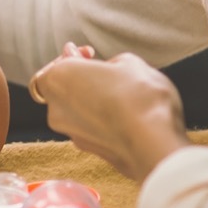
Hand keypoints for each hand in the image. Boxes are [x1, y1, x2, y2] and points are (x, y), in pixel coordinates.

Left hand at [31, 53, 190, 180]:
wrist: (154, 143)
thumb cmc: (139, 95)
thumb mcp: (127, 62)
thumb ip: (106, 63)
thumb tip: (99, 68)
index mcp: (57, 80)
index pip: (53, 67)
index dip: (71, 58)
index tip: (90, 53)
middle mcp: (56, 110)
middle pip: (62, 91)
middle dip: (82, 81)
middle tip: (105, 73)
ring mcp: (73, 135)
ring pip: (78, 113)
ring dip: (94, 103)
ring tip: (123, 96)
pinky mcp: (92, 153)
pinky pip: (92, 131)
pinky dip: (103, 122)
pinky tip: (128, 117)